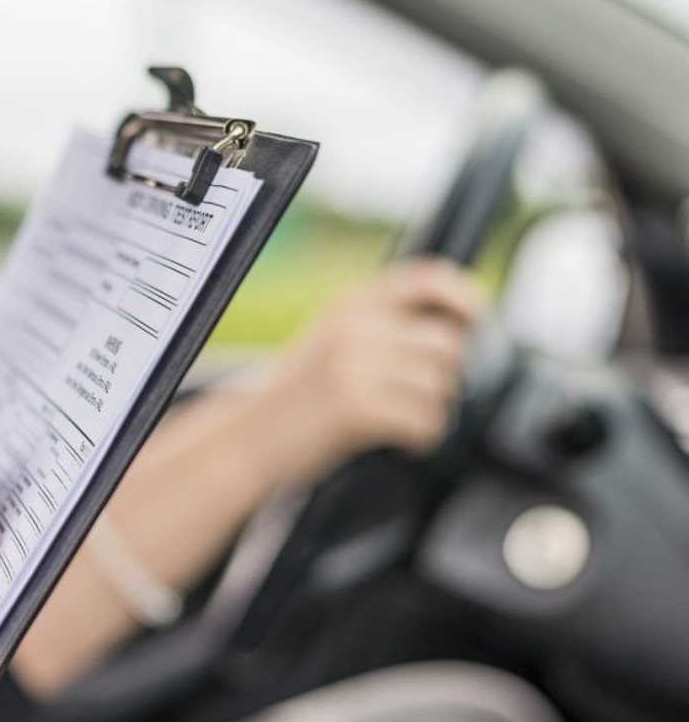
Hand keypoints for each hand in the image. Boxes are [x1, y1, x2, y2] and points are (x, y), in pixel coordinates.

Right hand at [255, 259, 484, 476]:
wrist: (245, 436)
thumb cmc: (292, 398)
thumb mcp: (332, 342)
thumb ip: (382, 327)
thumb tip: (455, 329)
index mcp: (351, 304)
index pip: (428, 278)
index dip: (464, 297)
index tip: (475, 319)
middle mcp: (355, 327)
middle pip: (446, 343)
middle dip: (444, 377)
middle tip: (420, 398)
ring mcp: (355, 366)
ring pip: (439, 386)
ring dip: (432, 412)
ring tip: (405, 423)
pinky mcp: (358, 407)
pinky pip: (424, 420)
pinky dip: (422, 438)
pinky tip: (402, 443)